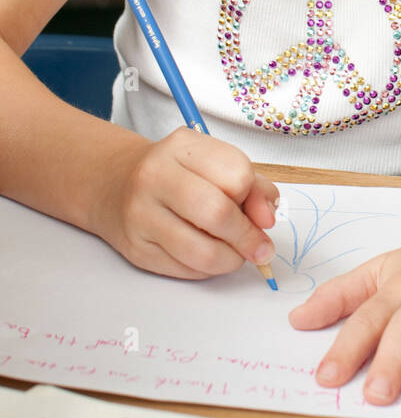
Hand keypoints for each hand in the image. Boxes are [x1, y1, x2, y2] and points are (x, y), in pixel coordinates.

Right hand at [91, 127, 280, 278]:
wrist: (116, 184)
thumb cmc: (178, 173)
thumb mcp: (217, 163)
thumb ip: (253, 186)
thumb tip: (267, 219)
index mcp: (182, 147)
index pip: (236, 175)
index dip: (255, 199)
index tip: (259, 211)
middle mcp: (156, 176)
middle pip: (217, 213)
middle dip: (247, 237)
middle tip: (259, 247)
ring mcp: (141, 214)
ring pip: (202, 252)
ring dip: (231, 260)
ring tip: (236, 254)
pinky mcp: (136, 249)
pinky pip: (186, 270)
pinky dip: (208, 270)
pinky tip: (209, 256)